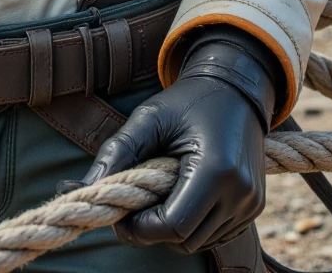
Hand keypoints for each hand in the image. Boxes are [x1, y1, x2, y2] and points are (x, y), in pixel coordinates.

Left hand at [77, 74, 266, 250]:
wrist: (235, 88)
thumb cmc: (188, 100)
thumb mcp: (149, 118)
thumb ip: (116, 153)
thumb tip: (77, 187)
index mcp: (216, 170)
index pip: (173, 226)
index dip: (141, 228)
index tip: (121, 212)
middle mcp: (240, 193)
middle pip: (184, 241)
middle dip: (153, 229)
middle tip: (134, 204)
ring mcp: (251, 203)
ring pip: (199, 243)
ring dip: (172, 228)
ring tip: (160, 192)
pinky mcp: (254, 208)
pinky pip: (215, 235)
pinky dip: (193, 225)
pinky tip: (182, 194)